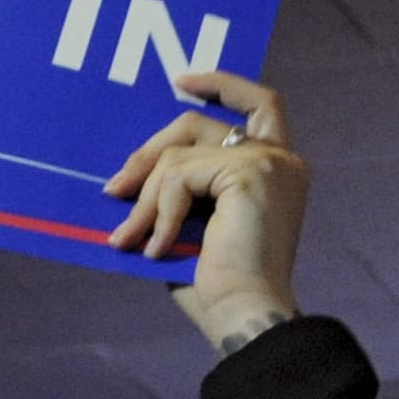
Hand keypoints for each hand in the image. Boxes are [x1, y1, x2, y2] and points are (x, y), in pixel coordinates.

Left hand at [108, 69, 309, 350]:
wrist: (243, 316)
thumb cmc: (220, 285)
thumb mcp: (195, 223)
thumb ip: (185, 187)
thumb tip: (133, 172)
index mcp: (278, 172)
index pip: (261, 103)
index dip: (222, 83)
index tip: (182, 82)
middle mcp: (282, 160)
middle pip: (201, 121)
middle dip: (150, 150)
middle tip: (115, 188)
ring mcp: (269, 162)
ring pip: (181, 151)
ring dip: (146, 195)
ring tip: (130, 236)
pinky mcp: (251, 171)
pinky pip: (181, 174)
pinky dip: (160, 210)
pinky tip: (158, 247)